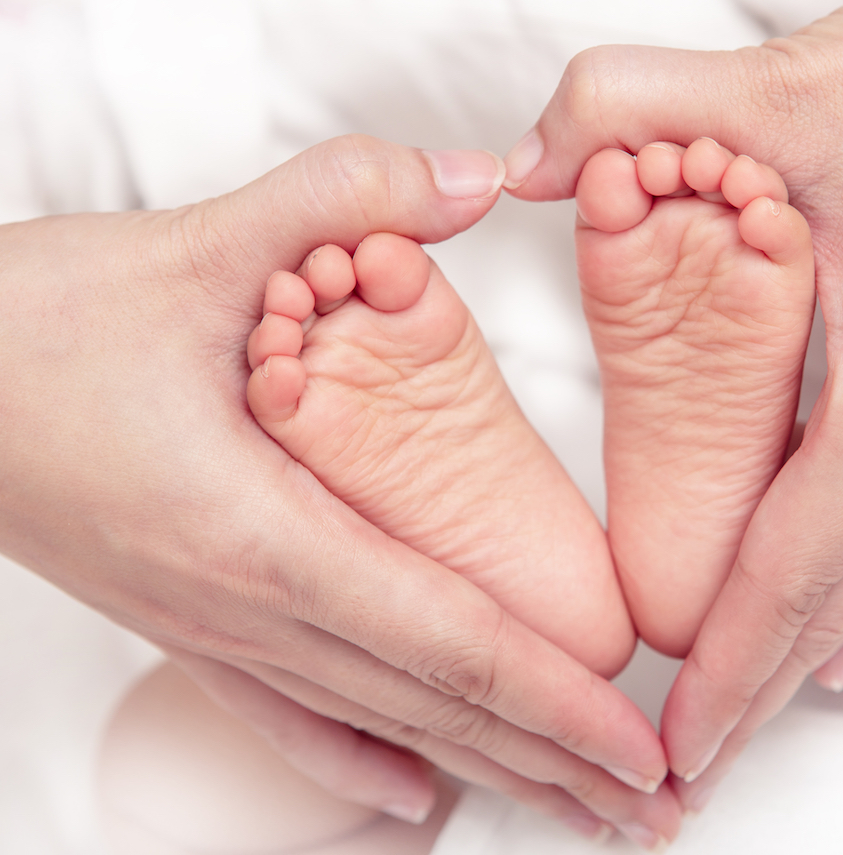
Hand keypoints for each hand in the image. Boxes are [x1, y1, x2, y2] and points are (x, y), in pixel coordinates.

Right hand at [0, 136, 679, 843]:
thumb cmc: (31, 328)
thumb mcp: (190, 245)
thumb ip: (342, 199)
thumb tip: (473, 177)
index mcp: (261, 534)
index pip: (449, 640)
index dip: (558, 703)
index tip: (641, 750)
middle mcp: (243, 607)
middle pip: (433, 707)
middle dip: (554, 761)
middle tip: (654, 810)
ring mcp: (212, 629)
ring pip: (380, 721)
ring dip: (489, 771)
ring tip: (576, 812)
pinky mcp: (188, 620)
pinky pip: (290, 717)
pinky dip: (361, 764)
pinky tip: (418, 798)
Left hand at [504, 0, 842, 805]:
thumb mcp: (783, 83)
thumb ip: (627, 108)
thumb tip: (517, 158)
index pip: (795, 562)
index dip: (730, 664)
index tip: (674, 741)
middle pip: (840, 599)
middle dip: (758, 690)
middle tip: (691, 771)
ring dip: (804, 652)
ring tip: (748, 720)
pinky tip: (842, 633)